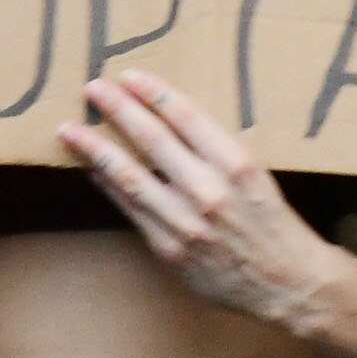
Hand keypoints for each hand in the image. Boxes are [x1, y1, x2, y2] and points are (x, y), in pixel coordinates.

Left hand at [61, 69, 356, 334]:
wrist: (287, 282)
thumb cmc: (274, 223)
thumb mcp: (258, 176)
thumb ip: (218, 154)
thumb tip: (171, 126)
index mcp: (238, 164)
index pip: (187, 117)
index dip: (154, 93)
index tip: (129, 75)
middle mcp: (210, 190)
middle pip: (153, 140)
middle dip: (119, 110)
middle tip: (93, 88)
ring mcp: (185, 222)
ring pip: (130, 177)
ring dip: (96, 150)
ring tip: (70, 130)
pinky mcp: (169, 249)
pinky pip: (130, 210)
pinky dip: (108, 186)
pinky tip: (91, 170)